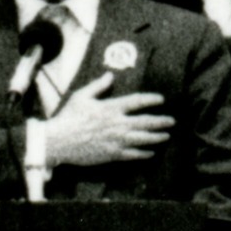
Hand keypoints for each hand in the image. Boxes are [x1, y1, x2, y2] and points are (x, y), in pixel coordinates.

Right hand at [31, 90, 170, 168]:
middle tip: (172, 121)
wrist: (59, 141)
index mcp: (111, 108)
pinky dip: (144, 153)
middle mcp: (118, 124)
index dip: (151, 100)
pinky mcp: (112, 154)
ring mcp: (116, 140)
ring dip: (157, 137)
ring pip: (143, 139)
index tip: (161, 99)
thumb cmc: (69, 117)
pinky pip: (133, 154)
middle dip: (161, 121)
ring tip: (166, 136)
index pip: (137, 101)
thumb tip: (110, 76)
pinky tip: (151, 152)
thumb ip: (98, 86)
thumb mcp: (81, 96)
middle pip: (146, 122)